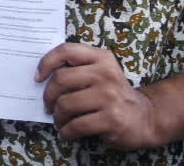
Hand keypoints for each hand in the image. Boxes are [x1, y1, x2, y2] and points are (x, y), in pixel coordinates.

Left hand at [37, 42, 159, 149]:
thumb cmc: (113, 94)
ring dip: (57, 117)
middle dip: (48, 96)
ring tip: (59, 121)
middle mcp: (106, 74)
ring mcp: (110, 96)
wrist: (145, 117)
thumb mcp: (101, 72)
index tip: (38, 77)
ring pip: (66, 104)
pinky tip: (66, 133)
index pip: (66, 50)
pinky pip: (76, 125)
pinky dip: (66, 132)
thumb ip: (78, 67)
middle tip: (48, 106)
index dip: (46, 62)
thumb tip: (41, 76)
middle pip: (60, 80)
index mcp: (102, 58)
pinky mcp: (111, 119)